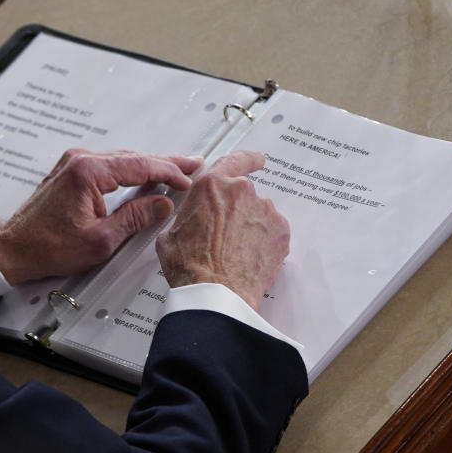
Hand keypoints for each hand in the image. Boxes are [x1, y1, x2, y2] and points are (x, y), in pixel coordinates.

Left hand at [0, 149, 203, 284]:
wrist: (13, 249)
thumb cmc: (48, 247)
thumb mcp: (101, 239)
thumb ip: (136, 218)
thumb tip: (163, 204)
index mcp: (89, 172)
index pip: (140, 165)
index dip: (169, 172)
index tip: (188, 179)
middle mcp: (81, 160)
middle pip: (133, 157)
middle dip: (165, 163)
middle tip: (193, 165)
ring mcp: (74, 163)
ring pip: (121, 160)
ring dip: (148, 166)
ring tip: (175, 170)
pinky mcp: (70, 171)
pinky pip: (108, 166)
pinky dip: (130, 171)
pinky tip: (145, 177)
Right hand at [155, 150, 289, 309]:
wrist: (217, 293)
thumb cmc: (191, 266)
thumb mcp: (170, 234)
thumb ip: (186, 216)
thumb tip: (189, 221)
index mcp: (212, 186)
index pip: (235, 160)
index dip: (247, 159)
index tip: (257, 159)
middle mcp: (241, 192)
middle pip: (243, 194)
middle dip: (238, 212)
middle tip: (226, 236)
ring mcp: (265, 211)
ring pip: (259, 214)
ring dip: (251, 228)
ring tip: (235, 253)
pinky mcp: (281, 232)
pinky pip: (273, 232)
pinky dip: (264, 242)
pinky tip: (249, 258)